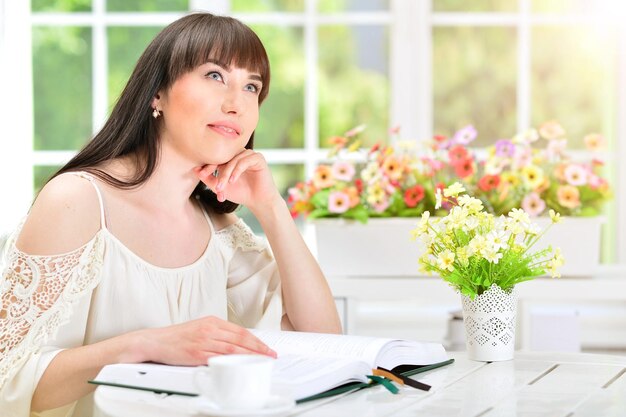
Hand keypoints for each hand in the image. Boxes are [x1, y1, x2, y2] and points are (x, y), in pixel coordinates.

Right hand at [137, 316, 276, 365]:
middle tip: (270, 355)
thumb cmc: (177, 337)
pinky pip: (219, 357)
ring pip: (234, 348)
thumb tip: (236, 344)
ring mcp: (204, 341)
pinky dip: (233, 361)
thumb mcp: (200, 328)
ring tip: (262, 361)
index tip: (267, 347)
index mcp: (212, 321)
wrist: (156, 341)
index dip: (256, 340)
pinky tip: (242, 365)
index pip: (240, 331)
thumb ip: (217, 334)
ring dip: (250, 355)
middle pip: (241, 338)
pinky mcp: (197, 353)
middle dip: (259, 348)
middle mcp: (210, 329)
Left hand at [194, 149, 281, 212]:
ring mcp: (249, 154)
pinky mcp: (258, 158)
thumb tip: (195, 170)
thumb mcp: (221, 187)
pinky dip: (237, 171)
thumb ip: (209, 178)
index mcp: (231, 158)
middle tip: (209, 180)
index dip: (208, 165)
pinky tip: (233, 181)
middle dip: (215, 169)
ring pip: (233, 160)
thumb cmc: (241, 193)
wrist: (258, 201)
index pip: (216, 157)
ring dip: (226, 173)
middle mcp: (240, 154)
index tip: (200, 174)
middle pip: (223, 156)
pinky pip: (244, 161)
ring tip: (223, 186)